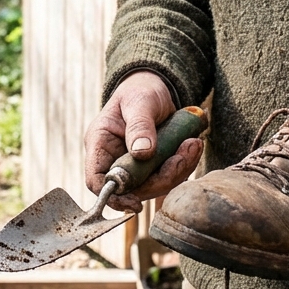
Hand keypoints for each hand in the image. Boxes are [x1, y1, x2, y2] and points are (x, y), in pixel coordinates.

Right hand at [84, 71, 203, 213]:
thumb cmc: (141, 90)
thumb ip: (140, 125)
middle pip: (131, 189)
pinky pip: (168, 176)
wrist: (157, 87)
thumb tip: (141, 153)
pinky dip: (183, 165)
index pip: (96, 180)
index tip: (136, 201)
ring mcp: (135, 165)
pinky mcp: (154, 166)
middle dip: (159, 179)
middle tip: (181, 157)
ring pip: (154, 185)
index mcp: (100, 143)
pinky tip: (192, 145)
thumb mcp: (139, 101)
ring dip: (176, 170)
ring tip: (192, 144)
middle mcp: (115, 159)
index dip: (112, 196)